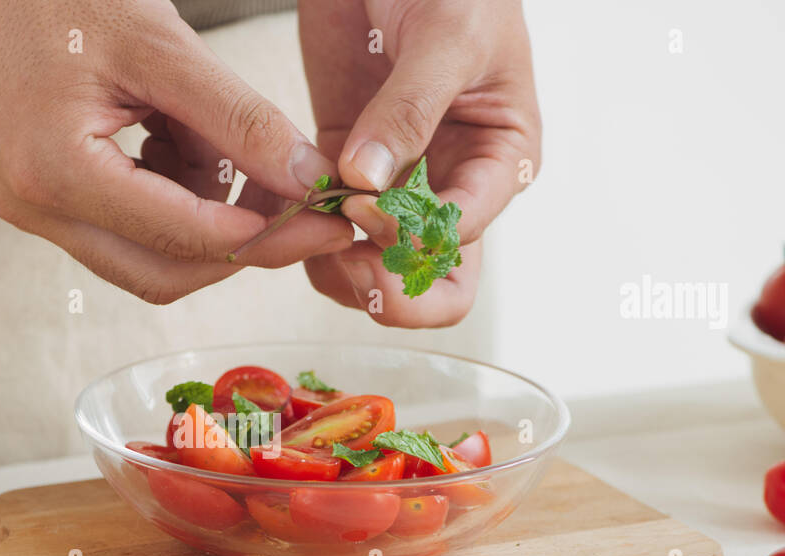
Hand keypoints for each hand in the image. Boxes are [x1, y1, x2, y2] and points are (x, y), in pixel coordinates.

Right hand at [0, 0, 352, 303]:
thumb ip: (238, 119)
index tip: (322, 221)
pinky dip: (174, 200)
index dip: (262, 233)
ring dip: (205, 218)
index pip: (178, 235)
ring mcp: (35, 210)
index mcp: (54, 169)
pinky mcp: (45, 202)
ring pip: (148, 258)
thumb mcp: (162, 46)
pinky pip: (127, 230)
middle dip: (240, 245)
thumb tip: (306, 179)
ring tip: (223, 143)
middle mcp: (35, 207)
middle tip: (302, 213)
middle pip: (162, 273)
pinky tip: (183, 141)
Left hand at [299, 0, 540, 325]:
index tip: (363, 205)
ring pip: (374, 270)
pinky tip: (286, 209)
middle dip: (386, 288)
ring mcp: (397, 184)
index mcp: (498, 163)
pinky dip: (304, 234)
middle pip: (431, 284)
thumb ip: (410, 110)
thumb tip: (368, 182)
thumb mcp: (446, 36)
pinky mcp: (346, 170)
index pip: (460, 242)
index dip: (409, 242)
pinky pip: (327, 232)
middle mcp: (452, 185)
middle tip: (342, 258)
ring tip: (306, 228)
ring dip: (337, 267)